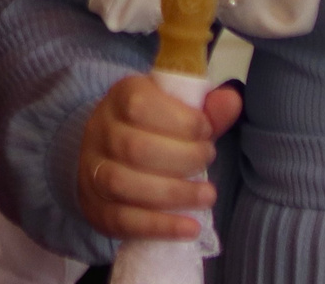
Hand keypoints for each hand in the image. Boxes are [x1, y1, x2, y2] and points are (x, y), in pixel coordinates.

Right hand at [75, 74, 242, 242]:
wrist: (108, 154)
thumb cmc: (151, 128)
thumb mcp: (176, 110)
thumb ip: (205, 109)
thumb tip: (231, 101)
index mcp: (119, 97)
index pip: (140, 106)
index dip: (181, 122)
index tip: (207, 133)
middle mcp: (99, 130)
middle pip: (135, 148)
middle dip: (183, 158)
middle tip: (207, 160)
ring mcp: (92, 170)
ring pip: (124, 184)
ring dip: (174, 194)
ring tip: (207, 195)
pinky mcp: (96, 208)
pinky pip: (123, 220)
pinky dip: (160, 226)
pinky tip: (191, 227)